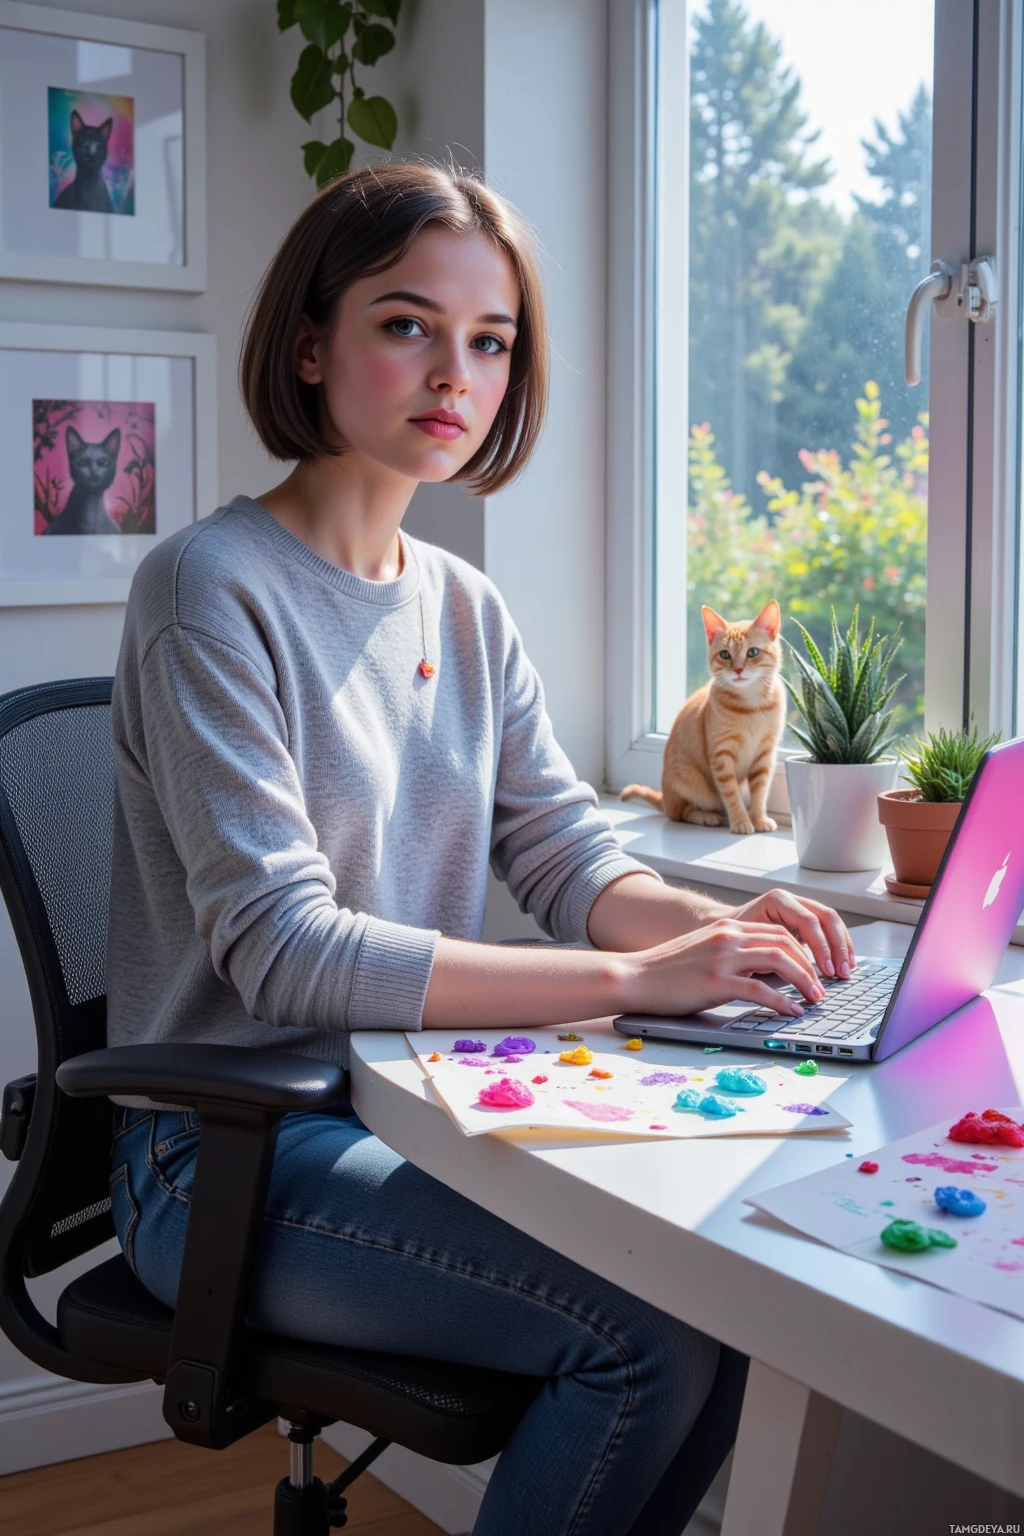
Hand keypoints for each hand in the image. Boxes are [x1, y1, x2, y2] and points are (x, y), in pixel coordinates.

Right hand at [619, 917, 826, 1018]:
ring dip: (804, 980)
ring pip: (779, 961)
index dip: (804, 952)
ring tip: (815, 999)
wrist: (634, 976)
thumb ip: (732, 955)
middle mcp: (728, 937)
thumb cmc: (667, 971)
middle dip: (811, 966)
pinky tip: (792, 1011)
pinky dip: (781, 1001)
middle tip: (821, 988)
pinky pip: (759, 990)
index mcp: (726, 929)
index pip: (778, 933)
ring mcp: (722, 958)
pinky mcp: (715, 981)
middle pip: (785, 943)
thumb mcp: (704, 952)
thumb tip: (763, 973)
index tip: (815, 971)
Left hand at [722, 889, 854, 978]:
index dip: (821, 947)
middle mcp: (791, 899)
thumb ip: (769, 956)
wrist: (719, 927)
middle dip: (837, 946)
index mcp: (777, 900)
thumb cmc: (730, 939)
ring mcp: (799, 907)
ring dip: (842, 946)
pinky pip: (828, 928)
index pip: (808, 921)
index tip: (826, 970)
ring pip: (832, 921)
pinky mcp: (803, 919)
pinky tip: (842, 963)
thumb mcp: (747, 945)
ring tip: (847, 971)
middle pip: (826, 917)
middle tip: (842, 972)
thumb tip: (791, 977)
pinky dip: (838, 945)